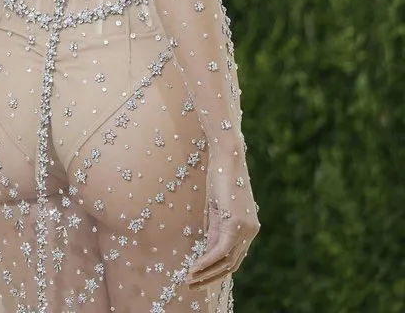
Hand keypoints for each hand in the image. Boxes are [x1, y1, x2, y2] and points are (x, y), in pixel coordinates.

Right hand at [187, 157, 259, 288]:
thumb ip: (215, 230)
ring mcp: (246, 228)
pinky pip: (221, 250)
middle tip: (191, 285)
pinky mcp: (236, 223)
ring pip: (226, 261)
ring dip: (206, 273)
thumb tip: (208, 252)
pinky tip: (194, 268)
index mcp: (248, 227)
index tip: (198, 277)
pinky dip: (207, 261)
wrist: (227, 154)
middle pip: (232, 264)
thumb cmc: (220, 176)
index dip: (216, 270)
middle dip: (210, 277)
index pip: (234, 257)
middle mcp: (251, 231)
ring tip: (189, 280)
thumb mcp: (217, 208)